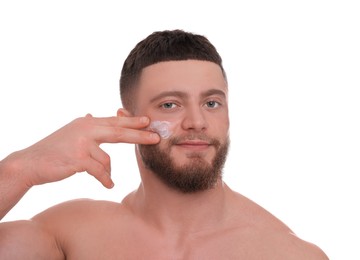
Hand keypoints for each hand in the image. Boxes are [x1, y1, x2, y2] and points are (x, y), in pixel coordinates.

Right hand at [6, 113, 159, 188]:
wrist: (31, 163)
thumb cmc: (54, 149)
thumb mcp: (71, 132)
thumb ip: (85, 125)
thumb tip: (93, 113)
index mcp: (87, 122)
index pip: (114, 121)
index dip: (132, 121)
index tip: (148, 121)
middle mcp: (86, 128)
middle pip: (118, 131)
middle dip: (139, 135)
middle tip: (156, 137)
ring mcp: (82, 142)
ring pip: (107, 159)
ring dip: (107, 170)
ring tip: (106, 177)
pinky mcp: (78, 158)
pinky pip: (99, 171)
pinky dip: (105, 179)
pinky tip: (108, 185)